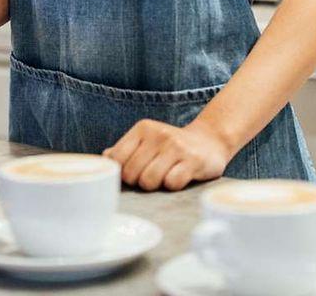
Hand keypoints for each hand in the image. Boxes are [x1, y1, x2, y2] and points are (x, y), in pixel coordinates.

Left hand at [104, 119, 235, 191]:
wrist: (210, 141)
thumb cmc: (171, 147)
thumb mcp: (146, 142)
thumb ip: (125, 150)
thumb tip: (105, 159)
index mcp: (142, 129)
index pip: (117, 159)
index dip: (122, 174)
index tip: (133, 175)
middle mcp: (158, 134)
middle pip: (132, 174)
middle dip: (139, 182)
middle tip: (152, 176)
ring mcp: (176, 146)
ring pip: (149, 181)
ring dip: (156, 185)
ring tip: (164, 177)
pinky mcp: (193, 161)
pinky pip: (171, 184)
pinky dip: (173, 186)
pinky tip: (179, 177)